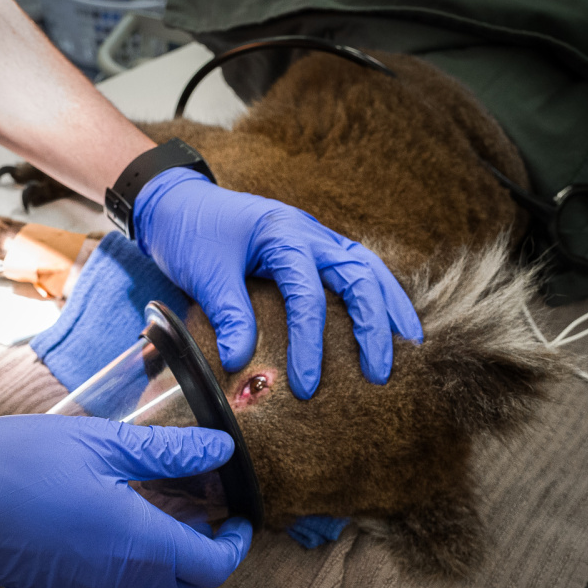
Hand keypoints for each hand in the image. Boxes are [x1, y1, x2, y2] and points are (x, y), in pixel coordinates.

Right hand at [0, 415, 251, 587]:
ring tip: (161, 519)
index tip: (238, 520)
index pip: (211, 567)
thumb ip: (168, 450)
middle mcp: (115, 578)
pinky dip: (131, 571)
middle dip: (206, 558)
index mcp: (137, 544)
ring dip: (169, 568)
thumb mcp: (105, 443)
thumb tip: (219, 449)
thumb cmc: (22, 462)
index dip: (235, 545)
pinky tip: (117, 526)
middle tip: (202, 515)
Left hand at [133, 168, 422, 398]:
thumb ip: (227, 314)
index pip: (307, 294)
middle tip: (379, 374)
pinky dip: (377, 293)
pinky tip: (388, 319)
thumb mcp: (204, 273)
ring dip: (390, 306)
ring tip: (409, 346)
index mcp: (281, 234)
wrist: (177, 201)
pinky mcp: (314, 248)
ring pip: (368, 268)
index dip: (310, 343)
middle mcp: (308, 232)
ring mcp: (315, 237)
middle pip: (358, 275)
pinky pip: (357, 268)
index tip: (306, 386)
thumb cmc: (191, 232)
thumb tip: (242, 361)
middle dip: (373, 326)